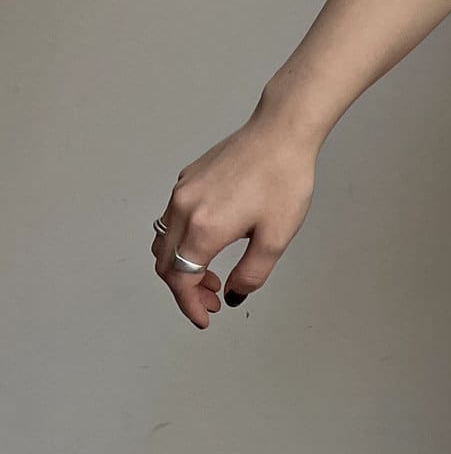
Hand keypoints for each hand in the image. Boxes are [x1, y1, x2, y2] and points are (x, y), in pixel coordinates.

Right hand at [152, 101, 317, 328]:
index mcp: (203, 227)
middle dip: (185, 290)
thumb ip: (251, 274)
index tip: (205, 319)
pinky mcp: (187, 180)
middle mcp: (184, 208)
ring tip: (214, 277)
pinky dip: (183, 244)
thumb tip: (233, 294)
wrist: (280, 135)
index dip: (190, 305)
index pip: (181, 279)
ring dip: (182, 267)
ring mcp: (182, 191)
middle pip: (165, 263)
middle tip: (213, 301)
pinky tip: (212, 247)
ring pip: (165, 242)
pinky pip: (173, 221)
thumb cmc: (283, 181)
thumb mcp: (274, 240)